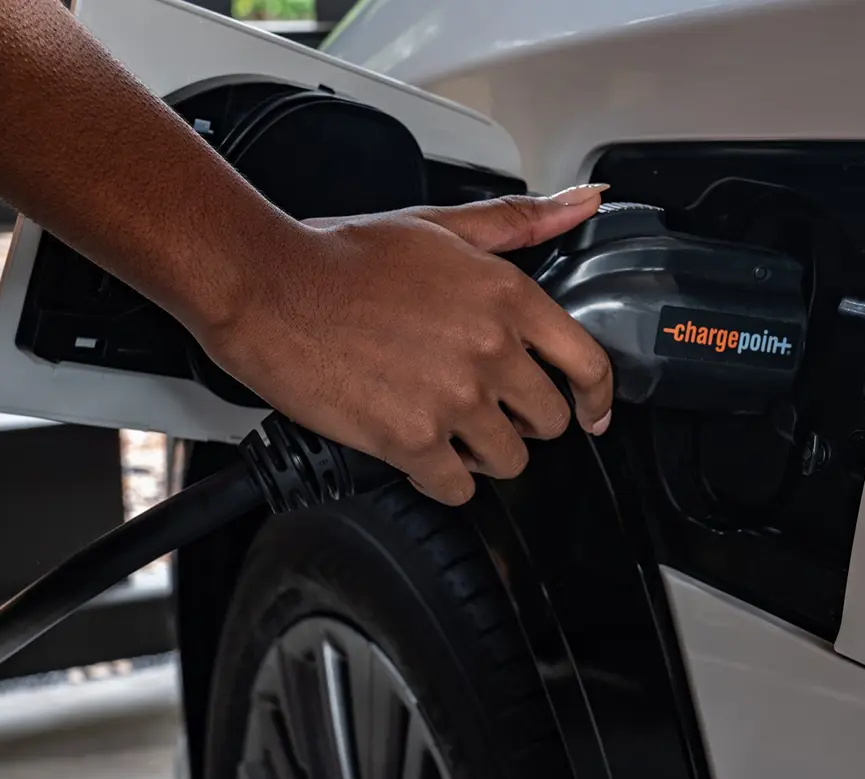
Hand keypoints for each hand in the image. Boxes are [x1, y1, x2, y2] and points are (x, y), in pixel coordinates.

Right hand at [198, 185, 614, 504]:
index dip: (596, 398)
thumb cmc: (342, 254)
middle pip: (548, 422)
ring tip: (446, 429)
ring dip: (481, 454)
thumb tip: (584, 204)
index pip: (588, 365)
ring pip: (508, 462)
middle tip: (486, 410)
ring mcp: (455, 399)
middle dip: (521, 422)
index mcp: (507, 296)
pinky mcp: (413, 440)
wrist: (268, 286)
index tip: (592, 414)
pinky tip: (418, 455)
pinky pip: (456, 488)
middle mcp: (491, 350)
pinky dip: (439, 479)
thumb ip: (520, 222)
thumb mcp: (441, 226)